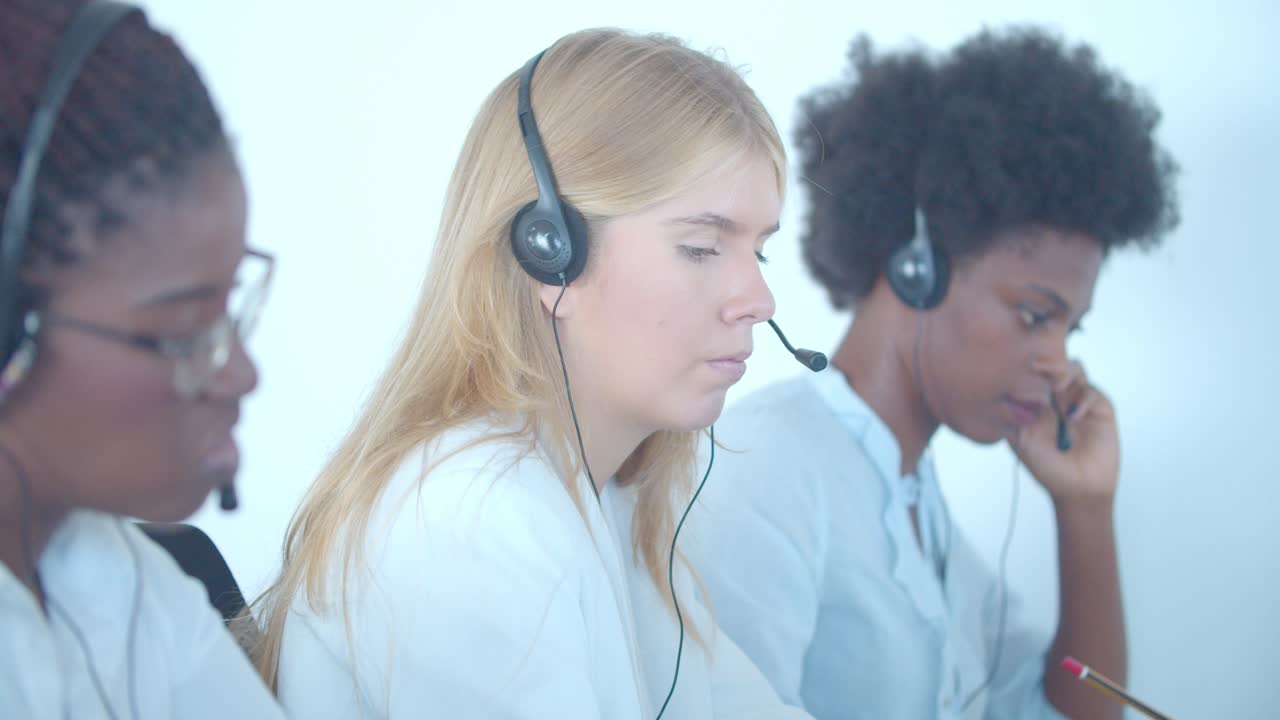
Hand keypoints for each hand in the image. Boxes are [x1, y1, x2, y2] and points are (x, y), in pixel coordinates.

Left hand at [1009, 359, 1119, 505]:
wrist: (1077, 489)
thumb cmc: (1047, 468)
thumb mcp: (1021, 441)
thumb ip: (1013, 416)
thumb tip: (1004, 390)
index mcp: (1036, 401)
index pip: (1033, 372)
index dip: (1028, 365)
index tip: (1022, 365)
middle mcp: (1057, 397)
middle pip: (1054, 363)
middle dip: (1048, 363)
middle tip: (1039, 369)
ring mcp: (1079, 401)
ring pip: (1075, 369)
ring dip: (1065, 374)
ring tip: (1057, 389)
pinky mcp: (1100, 409)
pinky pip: (1092, 391)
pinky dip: (1082, 399)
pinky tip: (1072, 417)